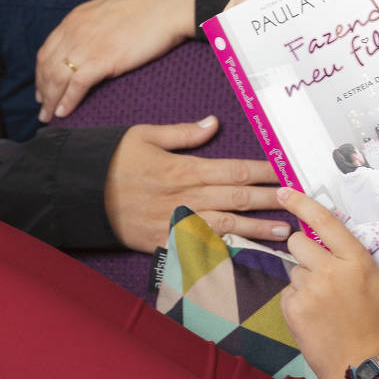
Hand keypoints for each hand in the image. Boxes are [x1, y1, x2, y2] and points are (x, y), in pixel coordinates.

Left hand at [36, 0, 197, 122]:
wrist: (167, 5)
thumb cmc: (148, 7)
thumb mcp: (110, 11)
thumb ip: (96, 25)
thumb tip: (96, 38)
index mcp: (76, 19)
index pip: (47, 50)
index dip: (41, 72)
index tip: (42, 87)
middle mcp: (74, 32)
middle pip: (46, 66)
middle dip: (42, 90)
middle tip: (42, 108)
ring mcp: (86, 46)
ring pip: (56, 78)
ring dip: (50, 100)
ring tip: (49, 117)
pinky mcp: (101, 60)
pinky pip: (76, 86)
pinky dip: (67, 101)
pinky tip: (64, 113)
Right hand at [103, 118, 292, 251]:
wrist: (80, 195)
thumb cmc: (112, 161)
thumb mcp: (145, 135)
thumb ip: (183, 133)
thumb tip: (213, 123)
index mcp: (185, 170)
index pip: (234, 170)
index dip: (263, 171)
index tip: (284, 171)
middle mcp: (186, 197)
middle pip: (238, 200)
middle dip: (271, 201)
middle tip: (298, 204)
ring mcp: (178, 223)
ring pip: (227, 227)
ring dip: (258, 230)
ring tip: (284, 233)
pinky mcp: (166, 243)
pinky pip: (202, 249)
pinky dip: (226, 253)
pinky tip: (246, 255)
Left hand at [275, 188, 378, 378]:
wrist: (364, 366)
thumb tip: (377, 250)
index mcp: (357, 260)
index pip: (325, 221)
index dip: (301, 202)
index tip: (284, 191)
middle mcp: (331, 270)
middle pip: (297, 243)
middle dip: (303, 251)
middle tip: (318, 269)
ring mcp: (310, 290)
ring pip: (294, 271)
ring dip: (305, 282)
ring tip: (324, 304)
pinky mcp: (294, 309)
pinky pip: (289, 294)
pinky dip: (299, 303)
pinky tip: (315, 318)